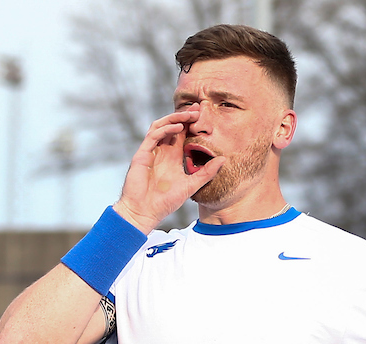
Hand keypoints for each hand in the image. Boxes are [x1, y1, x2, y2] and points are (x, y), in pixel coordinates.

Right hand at [114, 107, 222, 232]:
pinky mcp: (142, 155)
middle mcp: (161, 151)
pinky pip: (153, 135)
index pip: (181, 134)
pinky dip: (165, 129)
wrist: (144, 213)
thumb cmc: (164, 203)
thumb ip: (206, 173)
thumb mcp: (191, 186)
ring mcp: (150, 152)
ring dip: (174, 118)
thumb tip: (223, 159)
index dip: (191, 123)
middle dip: (184, 116)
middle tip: (198, 108)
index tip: (203, 114)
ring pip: (161, 126)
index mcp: (171, 157)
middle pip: (172, 126)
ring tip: (189, 115)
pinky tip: (178, 127)